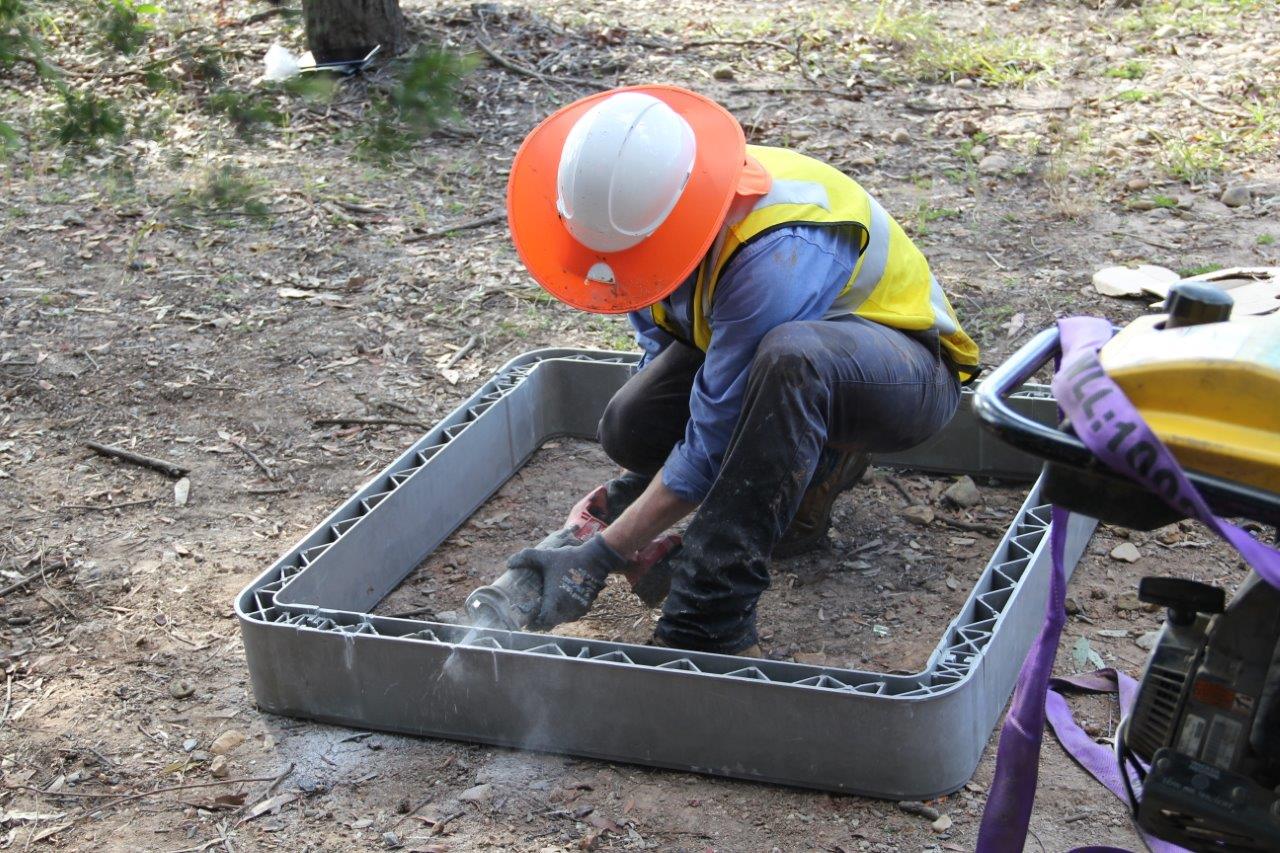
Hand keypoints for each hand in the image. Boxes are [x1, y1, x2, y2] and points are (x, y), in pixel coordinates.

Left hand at [506, 533, 625, 629]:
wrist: (595, 559)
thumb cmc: (569, 559)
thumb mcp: (546, 557)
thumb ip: (526, 557)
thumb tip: (508, 563)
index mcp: (554, 602)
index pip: (542, 623)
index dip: (534, 624)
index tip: (528, 620)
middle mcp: (567, 610)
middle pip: (551, 623)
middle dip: (543, 620)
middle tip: (535, 613)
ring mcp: (578, 609)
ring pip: (562, 619)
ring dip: (555, 616)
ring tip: (547, 607)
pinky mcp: (586, 606)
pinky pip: (572, 614)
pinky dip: (565, 612)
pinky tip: (561, 602)